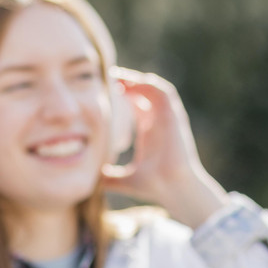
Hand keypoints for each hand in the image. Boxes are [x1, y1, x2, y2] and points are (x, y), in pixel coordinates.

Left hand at [100, 69, 227, 228]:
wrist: (173, 189)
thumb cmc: (154, 187)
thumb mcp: (124, 181)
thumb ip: (109, 178)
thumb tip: (92, 181)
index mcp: (148, 133)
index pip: (136, 106)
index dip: (121, 96)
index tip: (104, 92)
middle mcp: (159, 122)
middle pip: (144, 93)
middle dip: (127, 83)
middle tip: (108, 79)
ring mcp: (168, 119)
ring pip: (154, 88)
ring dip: (137, 80)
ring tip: (119, 78)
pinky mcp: (175, 117)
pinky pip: (165, 92)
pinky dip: (150, 84)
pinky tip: (133, 83)